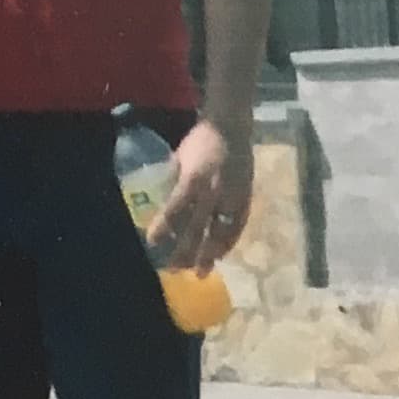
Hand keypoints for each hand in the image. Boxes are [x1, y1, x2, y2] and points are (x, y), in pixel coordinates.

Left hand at [151, 119, 252, 271]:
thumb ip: (173, 181)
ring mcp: (232, 197)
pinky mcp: (245, 199)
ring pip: (220, 233)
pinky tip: (221, 254)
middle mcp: (214, 191)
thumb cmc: (201, 140)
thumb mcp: (180, 157)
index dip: (164, 226)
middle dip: (186, 251)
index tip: (152, 242)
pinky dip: (229, 242)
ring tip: (200, 272)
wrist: (232, 127)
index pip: (176, 208)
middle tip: (174, 269)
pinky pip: (238, 226)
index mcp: (194, 178)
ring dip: (209, 254)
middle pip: (198, 228)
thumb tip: (160, 202)